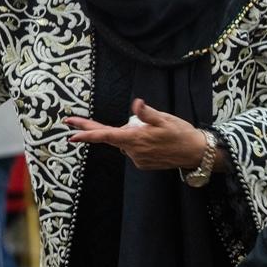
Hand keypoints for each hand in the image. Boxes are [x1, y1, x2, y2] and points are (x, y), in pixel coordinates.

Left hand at [65, 98, 207, 169]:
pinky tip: (154, 139)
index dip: (87, 134)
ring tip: (152, 130)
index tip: (72, 133)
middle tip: (71, 121)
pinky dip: (138, 142)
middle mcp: (132, 151)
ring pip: (124, 142)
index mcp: (135, 139)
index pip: (105, 136)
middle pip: (107, 137)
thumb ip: (147, 113)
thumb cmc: (180, 134)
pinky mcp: (142, 162)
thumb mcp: (165, 119)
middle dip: (89, 130)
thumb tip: (136, 104)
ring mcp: (137, 158)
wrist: (195, 153)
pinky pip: (133, 148)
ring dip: (128, 134)